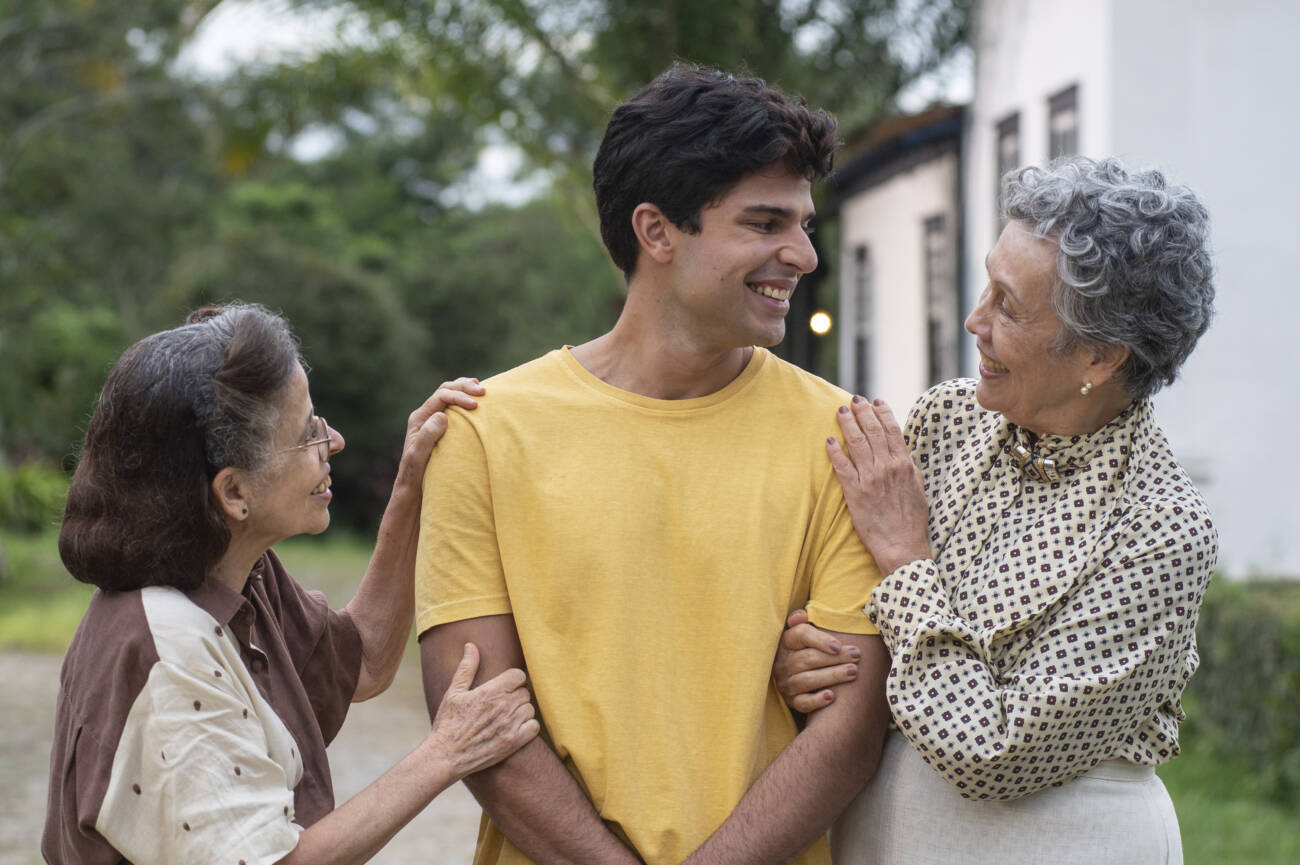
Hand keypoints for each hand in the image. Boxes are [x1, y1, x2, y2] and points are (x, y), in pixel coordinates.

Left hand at [396, 377, 485, 482]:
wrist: (414, 487)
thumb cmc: (415, 474)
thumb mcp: (418, 456)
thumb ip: (428, 435)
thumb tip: (442, 415)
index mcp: (419, 418)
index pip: (440, 397)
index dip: (458, 396)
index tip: (475, 405)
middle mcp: (426, 415)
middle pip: (445, 390)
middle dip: (464, 387)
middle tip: (483, 391)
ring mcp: (433, 420)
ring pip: (450, 395)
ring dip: (465, 390)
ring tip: (482, 389)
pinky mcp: (442, 427)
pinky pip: (454, 407)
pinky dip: (466, 400)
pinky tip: (478, 403)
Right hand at [427, 643, 539, 778]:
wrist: (445, 756)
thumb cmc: (448, 723)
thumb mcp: (453, 692)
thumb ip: (466, 668)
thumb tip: (471, 646)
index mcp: (490, 692)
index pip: (518, 675)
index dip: (513, 679)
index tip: (505, 686)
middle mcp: (502, 707)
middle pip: (525, 692)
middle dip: (516, 695)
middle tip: (503, 703)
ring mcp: (509, 725)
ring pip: (530, 708)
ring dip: (522, 711)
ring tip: (507, 716)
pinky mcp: (513, 743)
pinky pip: (534, 727)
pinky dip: (528, 726)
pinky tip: (515, 728)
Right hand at [773, 609, 860, 713]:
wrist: (799, 675)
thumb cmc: (809, 648)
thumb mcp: (805, 632)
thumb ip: (804, 621)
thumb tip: (802, 616)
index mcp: (786, 642)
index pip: (800, 635)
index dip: (820, 640)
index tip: (838, 645)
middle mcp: (782, 663)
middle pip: (807, 659)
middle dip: (834, 658)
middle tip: (856, 656)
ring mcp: (785, 683)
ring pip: (807, 680)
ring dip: (831, 676)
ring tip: (853, 672)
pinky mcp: (791, 701)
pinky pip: (802, 703)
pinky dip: (816, 701)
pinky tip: (831, 696)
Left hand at [827, 397, 931, 573]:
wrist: (902, 546)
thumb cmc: (912, 521)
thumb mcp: (919, 489)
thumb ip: (910, 469)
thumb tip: (904, 455)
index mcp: (904, 465)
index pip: (892, 430)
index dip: (882, 412)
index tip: (875, 401)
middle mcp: (887, 468)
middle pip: (872, 431)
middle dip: (862, 412)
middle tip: (854, 399)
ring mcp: (870, 479)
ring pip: (856, 443)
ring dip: (848, 424)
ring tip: (841, 411)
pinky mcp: (855, 493)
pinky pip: (842, 467)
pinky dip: (835, 451)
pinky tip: (829, 440)